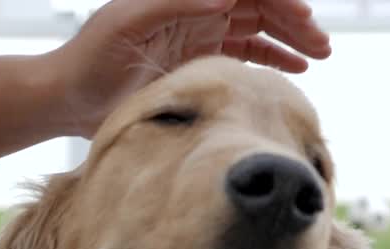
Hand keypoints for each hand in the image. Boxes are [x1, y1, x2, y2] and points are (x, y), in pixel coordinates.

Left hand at [44, 0, 331, 136]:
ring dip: (290, 39)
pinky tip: (295, 69)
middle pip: (259, 6)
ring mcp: (198, 36)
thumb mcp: (127, 23)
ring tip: (319, 54)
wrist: (67, 97)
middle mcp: (195, 10)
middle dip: (294, 21)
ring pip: (257, 29)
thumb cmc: (90, 58)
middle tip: (321, 43)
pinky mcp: (195, 63)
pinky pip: (244, 55)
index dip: (277, 1)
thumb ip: (174, 3)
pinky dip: (271, 59)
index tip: (303, 17)